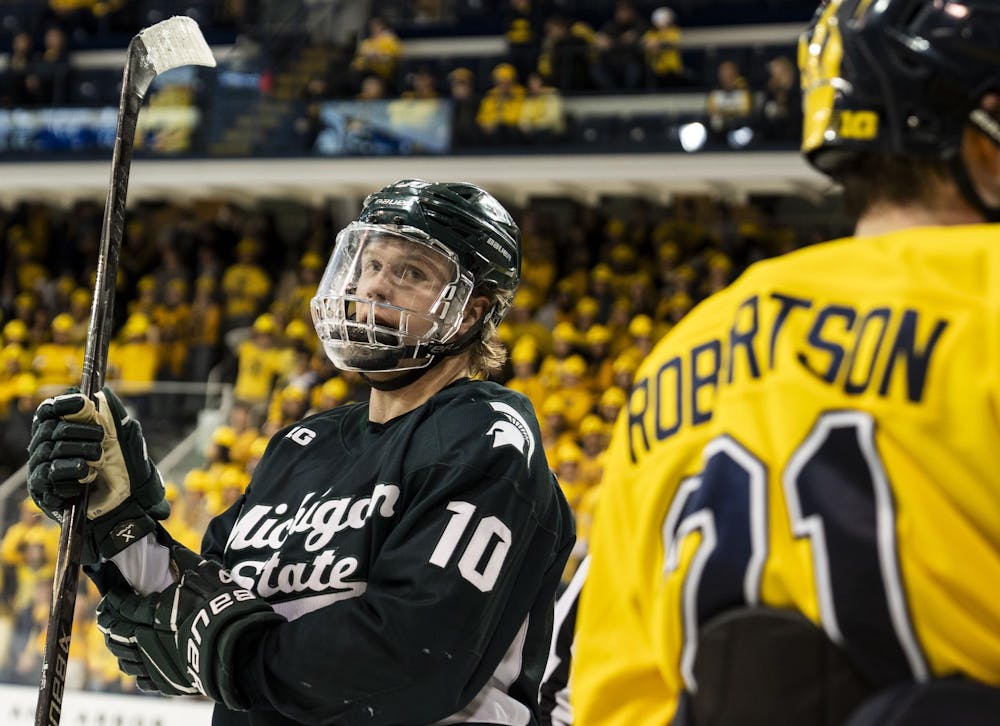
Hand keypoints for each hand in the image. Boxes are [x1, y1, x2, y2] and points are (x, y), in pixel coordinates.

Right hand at [27, 387, 167, 562]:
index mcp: (60, 430)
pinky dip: (76, 472)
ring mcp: (41, 468)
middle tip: (102, 444)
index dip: (63, 405)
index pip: (48, 410)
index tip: (82, 404)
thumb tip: (98, 395)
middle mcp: (45, 446)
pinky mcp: (42, 489)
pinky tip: (87, 478)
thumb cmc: (121, 467)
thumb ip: (109, 415)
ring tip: (98, 464)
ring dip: (84, 455)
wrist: (125, 501)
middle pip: (54, 429)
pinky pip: (52, 473)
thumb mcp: (121, 436)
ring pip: (53, 450)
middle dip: (85, 434)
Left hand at [97, 545, 284, 705]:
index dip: (114, 599)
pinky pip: (140, 679)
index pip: (123, 606)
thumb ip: (186, 561)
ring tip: (117, 638)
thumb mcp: (206, 575)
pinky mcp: (167, 682)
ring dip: (117, 646)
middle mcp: (147, 640)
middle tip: (106, 615)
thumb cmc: (222, 606)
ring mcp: (156, 664)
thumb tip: (173, 547)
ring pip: (124, 658)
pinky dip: (134, 669)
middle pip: (117, 632)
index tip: (112, 595)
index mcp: (154, 613)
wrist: (239, 646)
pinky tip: (137, 662)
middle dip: (108, 622)